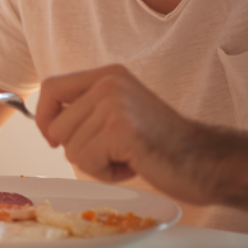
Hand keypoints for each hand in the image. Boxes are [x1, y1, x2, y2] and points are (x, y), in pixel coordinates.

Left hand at [36, 64, 211, 204]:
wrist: (205, 161)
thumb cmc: (159, 144)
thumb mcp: (118, 111)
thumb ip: (86, 108)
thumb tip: (45, 122)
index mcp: (107, 75)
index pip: (50, 88)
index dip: (43, 117)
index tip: (54, 138)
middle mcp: (109, 82)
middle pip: (55, 126)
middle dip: (77, 149)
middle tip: (113, 151)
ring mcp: (115, 104)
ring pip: (70, 148)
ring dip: (95, 163)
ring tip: (127, 156)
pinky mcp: (120, 129)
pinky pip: (86, 161)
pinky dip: (105, 173)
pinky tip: (133, 165)